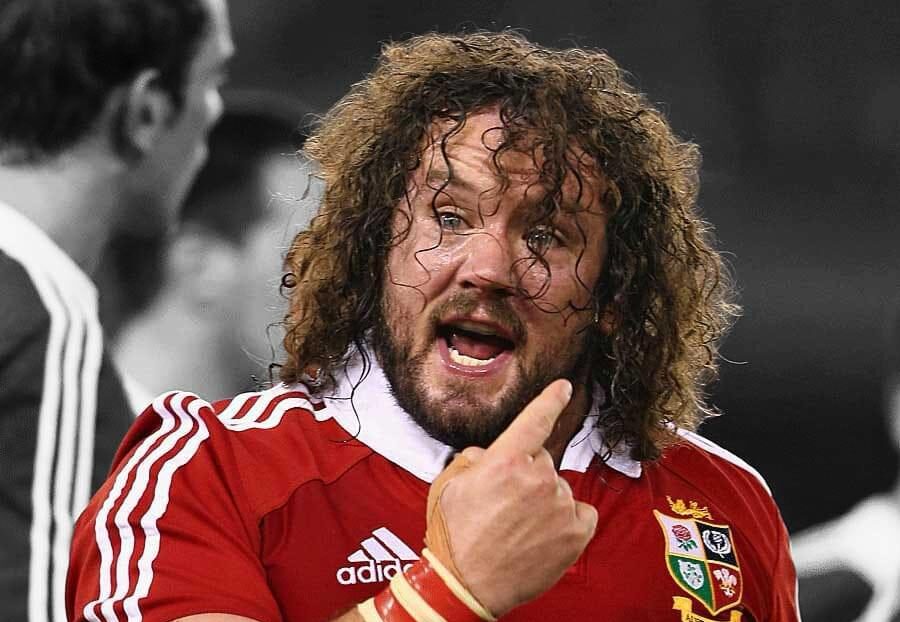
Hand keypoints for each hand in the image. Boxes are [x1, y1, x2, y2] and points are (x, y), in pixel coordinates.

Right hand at [424, 380, 598, 616]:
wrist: (466, 586)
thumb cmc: (452, 537)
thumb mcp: (447, 485)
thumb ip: (472, 459)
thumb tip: (489, 455)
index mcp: (504, 461)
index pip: (534, 420)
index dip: (551, 399)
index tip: (563, 386)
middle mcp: (537, 478)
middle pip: (542, 460)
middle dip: (527, 475)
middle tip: (504, 505)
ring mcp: (560, 505)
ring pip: (559, 488)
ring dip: (545, 501)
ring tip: (519, 529)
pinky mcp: (576, 533)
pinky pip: (581, 512)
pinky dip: (568, 521)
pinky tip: (544, 536)